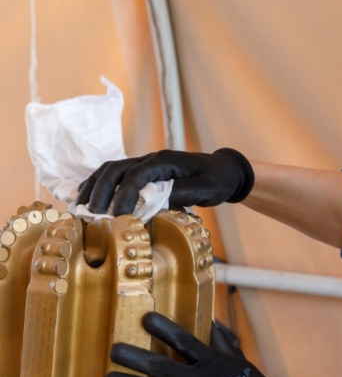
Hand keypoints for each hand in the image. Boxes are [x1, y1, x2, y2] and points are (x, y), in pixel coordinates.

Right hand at [77, 148, 254, 214]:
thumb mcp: (206, 189)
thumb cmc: (217, 180)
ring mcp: (145, 164)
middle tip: (92, 214)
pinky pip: (115, 174)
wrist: (224, 171)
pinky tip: (88, 199)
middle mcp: (151, 159)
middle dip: (101, 191)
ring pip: (111, 169)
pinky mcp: (144, 172)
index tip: (118, 217)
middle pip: (115, 169)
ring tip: (82, 207)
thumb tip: (155, 202)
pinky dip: (99, 185)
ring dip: (94, 187)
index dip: (123, 196)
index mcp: (164, 162)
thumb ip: (181, 193)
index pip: (136, 176)